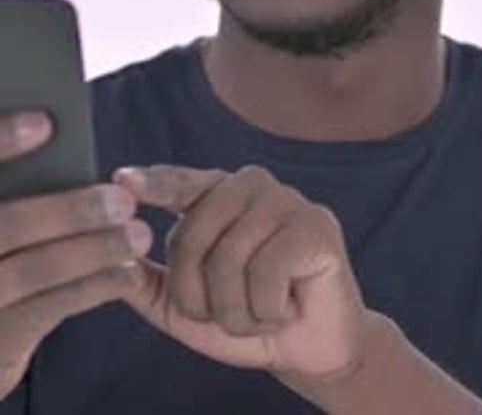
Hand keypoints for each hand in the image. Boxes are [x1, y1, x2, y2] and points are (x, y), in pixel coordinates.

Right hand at [0, 112, 151, 401]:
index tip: (45, 122)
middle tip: (122, 200)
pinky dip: (93, 287)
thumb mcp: (2, 212)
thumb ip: (15, 184)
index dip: (1, 141)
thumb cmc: (3, 255)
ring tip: (138, 235)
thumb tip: (53, 128)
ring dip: (92, 250)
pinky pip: (47, 309)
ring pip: (31, 270)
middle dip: (67, 210)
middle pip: (6, 225)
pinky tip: (128, 272)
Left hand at [113, 164, 368, 387]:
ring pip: (228, 260)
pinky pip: (266, 272)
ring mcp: (284, 199)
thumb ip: (149, 282)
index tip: (122, 181)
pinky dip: (268, 310)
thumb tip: (114, 257)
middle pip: (191, 236)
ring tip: (261, 312)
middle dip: (198, 296)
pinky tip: (287, 306)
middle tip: (228, 313)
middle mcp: (247, 185)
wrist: (307, 351)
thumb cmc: (246, 318)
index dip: (152, 184)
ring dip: (237, 312)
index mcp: (215, 195)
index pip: (178, 184)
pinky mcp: (315, 224)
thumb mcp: (185, 308)